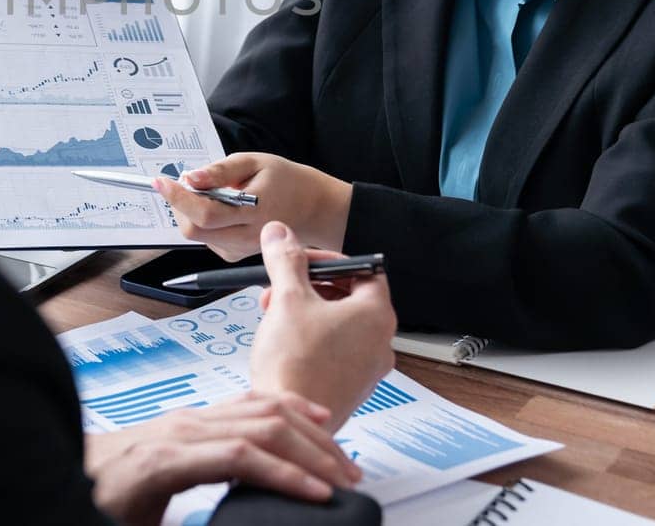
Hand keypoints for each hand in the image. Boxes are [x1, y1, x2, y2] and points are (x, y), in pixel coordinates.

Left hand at [85, 392, 360, 525]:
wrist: (65, 473)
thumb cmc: (95, 503)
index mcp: (164, 460)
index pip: (240, 456)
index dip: (286, 475)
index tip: (322, 495)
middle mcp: (180, 429)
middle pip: (260, 425)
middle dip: (311, 452)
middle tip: (347, 481)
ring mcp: (188, 418)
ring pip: (260, 408)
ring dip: (307, 431)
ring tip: (342, 459)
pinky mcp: (193, 418)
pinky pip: (248, 402)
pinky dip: (287, 408)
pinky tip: (312, 418)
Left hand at [153, 152, 351, 259]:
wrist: (313, 208)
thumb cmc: (287, 181)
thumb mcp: (255, 163)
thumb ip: (220, 171)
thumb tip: (190, 177)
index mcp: (253, 213)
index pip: (204, 214)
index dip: (178, 198)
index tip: (161, 181)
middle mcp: (246, 238)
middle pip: (194, 230)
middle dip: (180, 206)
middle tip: (185, 182)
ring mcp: (240, 250)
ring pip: (197, 235)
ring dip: (191, 211)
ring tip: (212, 192)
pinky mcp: (235, 254)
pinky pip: (207, 238)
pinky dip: (203, 220)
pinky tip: (221, 207)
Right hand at [249, 222, 396, 427]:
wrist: (293, 420)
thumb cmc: (297, 366)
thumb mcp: (286, 299)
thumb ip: (285, 260)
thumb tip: (280, 234)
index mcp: (376, 314)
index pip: (364, 269)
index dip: (328, 259)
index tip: (301, 260)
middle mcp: (380, 341)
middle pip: (350, 296)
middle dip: (310, 286)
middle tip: (281, 286)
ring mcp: (368, 367)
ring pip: (339, 324)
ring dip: (306, 311)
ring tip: (275, 314)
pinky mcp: (351, 386)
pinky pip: (335, 350)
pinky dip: (311, 337)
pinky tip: (283, 342)